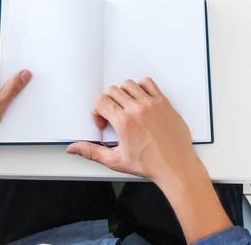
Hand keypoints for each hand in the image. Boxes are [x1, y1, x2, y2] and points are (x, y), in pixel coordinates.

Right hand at [66, 78, 201, 184]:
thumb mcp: (116, 161)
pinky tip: (141, 101)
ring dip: (123, 94)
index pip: (101, 101)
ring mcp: (152, 104)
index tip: (103, 122)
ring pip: (129, 84)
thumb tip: (75, 149)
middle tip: (112, 117)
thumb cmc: (151, 164)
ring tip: (125, 108)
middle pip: (113, 91)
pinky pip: (148, 83)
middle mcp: (138, 109)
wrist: (175, 166)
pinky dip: (141, 87)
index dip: (97, 112)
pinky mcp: (164, 102)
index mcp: (125, 122)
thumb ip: (92, 152)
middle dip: (108, 103)